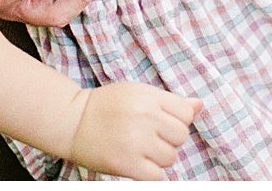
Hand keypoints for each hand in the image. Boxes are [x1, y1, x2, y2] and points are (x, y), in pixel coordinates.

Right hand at [69, 82, 199, 179]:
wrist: (71, 120)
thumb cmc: (108, 106)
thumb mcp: (139, 93)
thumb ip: (170, 101)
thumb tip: (199, 106)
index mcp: (150, 97)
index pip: (187, 114)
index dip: (178, 121)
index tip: (162, 124)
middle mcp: (145, 117)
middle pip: (181, 136)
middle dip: (169, 140)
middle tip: (150, 139)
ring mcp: (135, 141)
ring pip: (170, 157)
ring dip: (160, 159)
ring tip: (142, 151)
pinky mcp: (125, 163)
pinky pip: (156, 177)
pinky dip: (152, 175)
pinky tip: (141, 168)